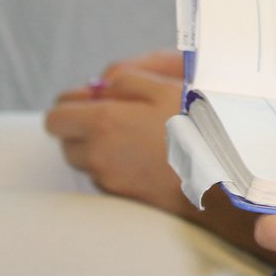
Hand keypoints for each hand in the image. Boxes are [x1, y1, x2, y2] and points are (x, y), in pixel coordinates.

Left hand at [44, 53, 191, 218]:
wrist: (218, 176)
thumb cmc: (195, 126)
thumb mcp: (163, 86)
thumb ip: (124, 78)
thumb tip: (101, 86)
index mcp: (102, 122)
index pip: (56, 116)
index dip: (73, 103)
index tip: (96, 98)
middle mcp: (96, 155)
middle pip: (66, 139)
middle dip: (83, 125)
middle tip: (117, 114)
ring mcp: (107, 180)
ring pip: (84, 159)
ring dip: (98, 145)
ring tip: (135, 134)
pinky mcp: (121, 197)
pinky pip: (103, 175)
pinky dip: (114, 163)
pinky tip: (144, 154)